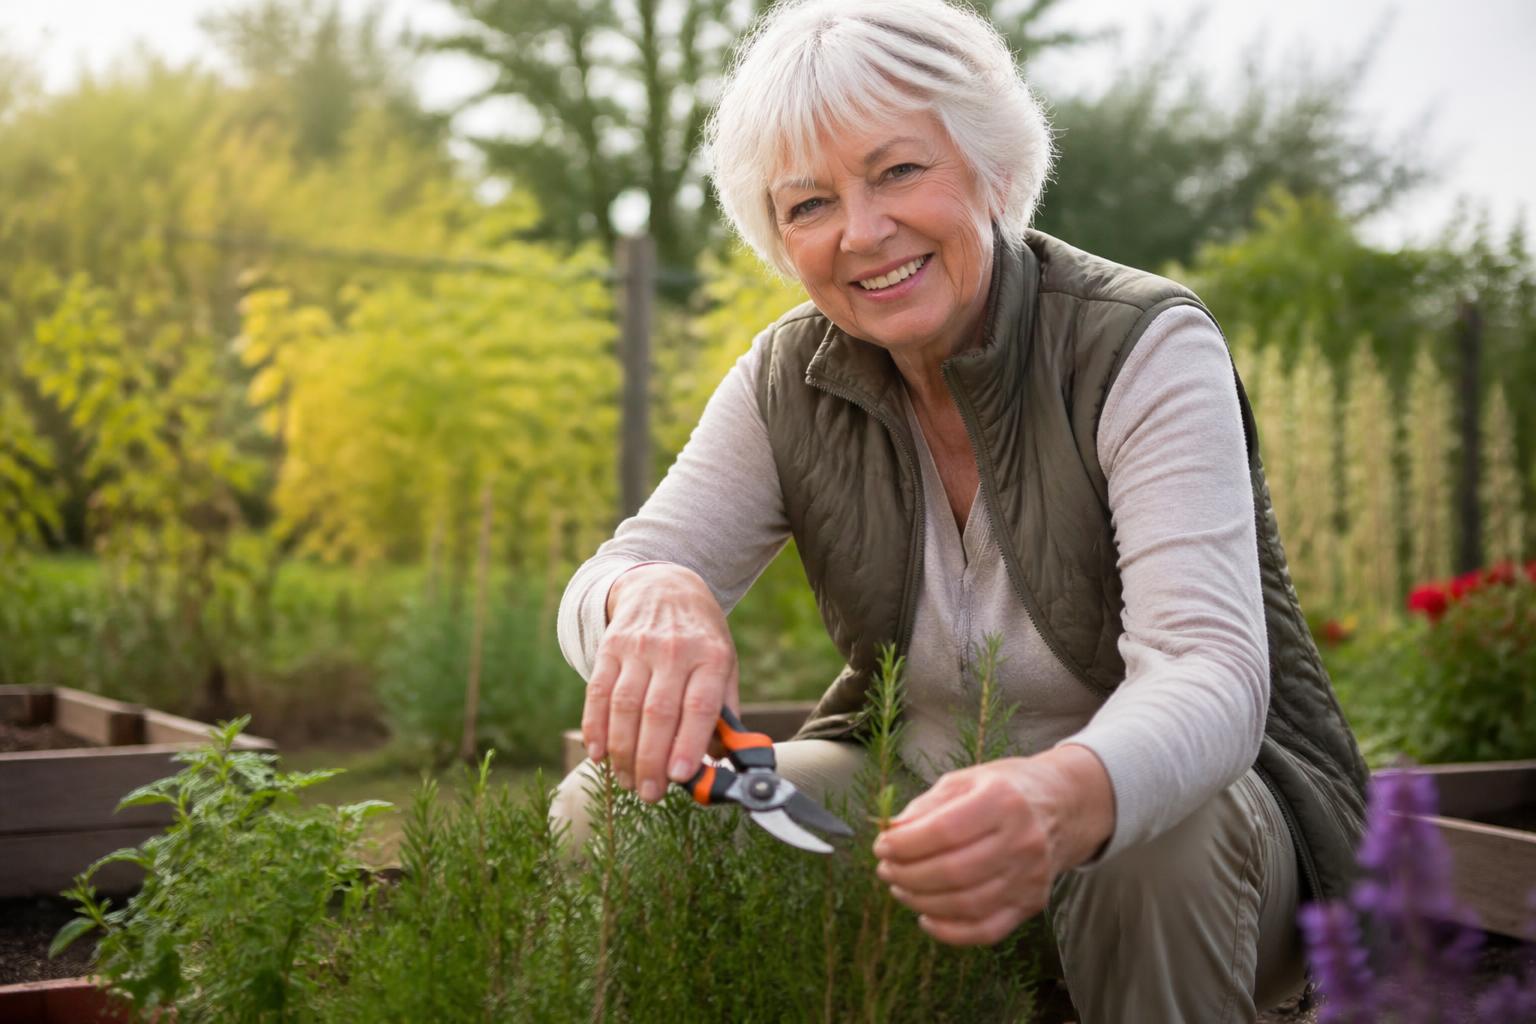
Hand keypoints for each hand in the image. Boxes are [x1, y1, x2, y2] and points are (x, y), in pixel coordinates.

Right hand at [582, 563, 739, 803]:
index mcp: (710, 657)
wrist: (665, 588)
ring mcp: (638, 647)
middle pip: (657, 712)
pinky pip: (597, 692)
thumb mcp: (724, 666)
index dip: (689, 743)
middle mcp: (673, 650)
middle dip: (651, 760)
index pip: (698, 705)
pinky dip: (595, 727)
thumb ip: (724, 713)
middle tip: (650, 794)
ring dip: (623, 752)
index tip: (681, 777)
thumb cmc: (701, 640)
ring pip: (624, 706)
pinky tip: (599, 755)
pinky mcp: (609, 648)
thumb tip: (719, 763)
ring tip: (628, 783)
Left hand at [872, 746, 1113, 945]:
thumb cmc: (1003, 789)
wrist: (1062, 805)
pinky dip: (950, 932)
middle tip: (885, 870)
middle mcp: (1021, 840)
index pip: (943, 831)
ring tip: (900, 888)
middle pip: (953, 872)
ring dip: (921, 902)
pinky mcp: (1031, 903)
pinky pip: (986, 930)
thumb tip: (891, 835)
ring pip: (966, 904)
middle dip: (907, 875)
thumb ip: (925, 808)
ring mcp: (1030, 876)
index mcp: (1002, 800)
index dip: (905, 844)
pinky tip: (926, 917)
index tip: (881, 845)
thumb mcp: (964, 781)